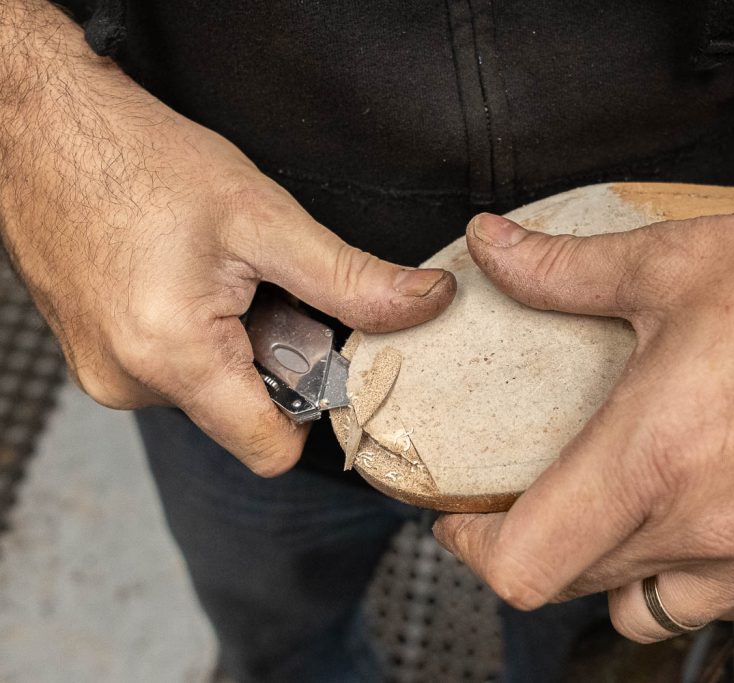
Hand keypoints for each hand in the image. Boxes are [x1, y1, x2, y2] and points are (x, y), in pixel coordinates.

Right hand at [0, 5, 454, 474]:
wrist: (44, 125)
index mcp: (171, 358)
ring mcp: (102, 371)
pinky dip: (195, 333)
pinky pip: (170, 367)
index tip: (327, 358)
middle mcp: (127, 383)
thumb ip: (351, 278)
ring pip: (206, 388)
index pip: (269, 451)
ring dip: (230, 342)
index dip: (314, 413)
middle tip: (260, 287)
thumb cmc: (143, 160)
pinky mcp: (92, 354)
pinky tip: (185, 277)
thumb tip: (427, 302)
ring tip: (216, 273)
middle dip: (270, 359)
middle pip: (241, 414)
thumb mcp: (265, 218)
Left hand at [434, 184, 733, 640]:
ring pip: (655, 609)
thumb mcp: (676, 261)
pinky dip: (704, 569)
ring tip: (632, 503)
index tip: (467, 520)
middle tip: (547, 488)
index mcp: (660, 455)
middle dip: (547, 541)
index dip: (477, 550)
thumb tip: (494, 248)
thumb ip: (562, 269)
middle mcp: (717, 526)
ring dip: (624, 567)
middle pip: (580, 584)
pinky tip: (718, 505)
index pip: (528, 565)